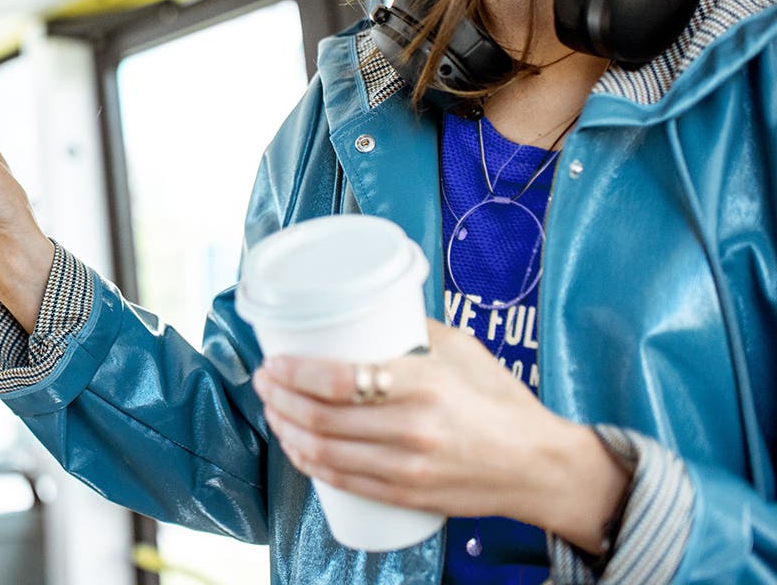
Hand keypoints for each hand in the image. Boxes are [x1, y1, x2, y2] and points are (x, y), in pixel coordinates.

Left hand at [252, 320, 630, 552]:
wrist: (538, 465)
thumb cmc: (500, 400)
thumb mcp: (463, 349)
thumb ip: (414, 330)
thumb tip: (367, 309)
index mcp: (424, 385)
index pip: (340, 380)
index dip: (295, 372)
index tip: (273, 361)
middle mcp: (412, 428)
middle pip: (322, 417)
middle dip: (279, 398)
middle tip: (264, 380)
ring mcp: (406, 466)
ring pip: (324, 451)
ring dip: (286, 430)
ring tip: (272, 410)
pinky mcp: (405, 494)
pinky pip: (342, 480)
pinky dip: (309, 463)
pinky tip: (294, 446)